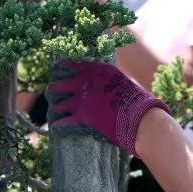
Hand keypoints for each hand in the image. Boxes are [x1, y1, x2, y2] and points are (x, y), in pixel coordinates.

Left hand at [46, 60, 170, 156]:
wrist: (141, 118)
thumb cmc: (137, 102)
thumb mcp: (122, 82)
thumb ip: (108, 82)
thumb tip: (102, 85)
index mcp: (99, 70)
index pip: (76, 63)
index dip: (64, 66)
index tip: (57, 67)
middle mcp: (87, 82)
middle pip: (62, 84)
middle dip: (55, 89)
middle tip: (51, 91)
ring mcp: (83, 99)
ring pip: (60, 104)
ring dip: (55, 109)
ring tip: (52, 112)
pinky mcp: (82, 117)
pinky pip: (64, 121)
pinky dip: (60, 125)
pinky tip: (56, 127)